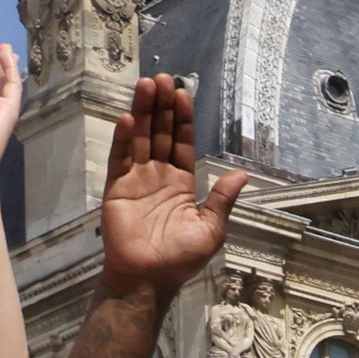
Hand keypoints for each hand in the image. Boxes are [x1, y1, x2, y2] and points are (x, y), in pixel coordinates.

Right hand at [96, 75, 246, 298]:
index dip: (182, 118)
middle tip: (162, 78)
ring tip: (146, 86)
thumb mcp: (211, 229)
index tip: (182, 93)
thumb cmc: (180, 259)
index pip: (182, 143)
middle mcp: (158, 176)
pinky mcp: (116, 188)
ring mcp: (136, 180)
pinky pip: (120, 159)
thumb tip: (242, 173)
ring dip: (143, 112)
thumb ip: (222, 199)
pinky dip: (124, 138)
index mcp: (182, 184)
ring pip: (140, 138)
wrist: (148, 279)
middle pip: (160, 133)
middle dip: (162, 106)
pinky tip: (129, 118)